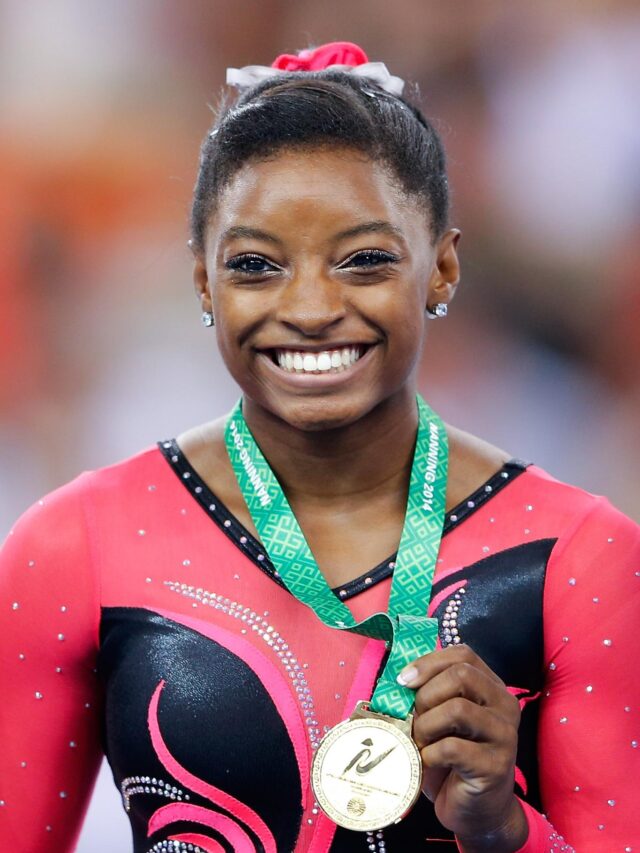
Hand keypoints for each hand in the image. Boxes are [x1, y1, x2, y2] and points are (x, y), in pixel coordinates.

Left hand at [397, 644, 527, 851]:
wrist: (477, 811)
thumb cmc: (453, 760)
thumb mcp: (441, 720)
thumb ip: (431, 694)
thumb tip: (400, 679)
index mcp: (491, 687)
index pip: (463, 654)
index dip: (428, 662)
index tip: (404, 681)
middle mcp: (504, 705)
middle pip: (461, 675)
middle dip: (426, 695)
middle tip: (414, 718)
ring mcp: (504, 735)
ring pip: (457, 709)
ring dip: (426, 726)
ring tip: (420, 742)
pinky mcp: (496, 765)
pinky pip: (452, 748)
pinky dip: (429, 754)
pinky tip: (427, 762)